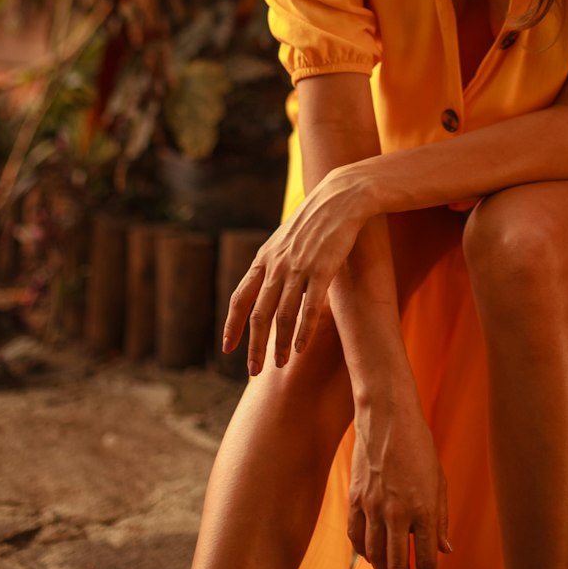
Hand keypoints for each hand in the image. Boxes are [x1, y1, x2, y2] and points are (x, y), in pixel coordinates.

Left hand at [221, 167, 370, 372]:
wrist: (339, 198)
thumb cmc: (314, 221)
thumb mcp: (284, 241)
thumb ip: (273, 265)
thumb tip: (266, 290)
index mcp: (264, 259)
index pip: (240, 298)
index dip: (232, 325)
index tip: (228, 348)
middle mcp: (276, 265)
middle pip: (259, 314)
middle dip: (254, 346)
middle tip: (253, 371)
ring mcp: (298, 268)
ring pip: (283, 315)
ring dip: (279, 344)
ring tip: (280, 365)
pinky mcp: (322, 269)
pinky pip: (309, 307)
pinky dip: (303, 330)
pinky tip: (300, 348)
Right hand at [348, 391, 450, 568]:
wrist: (387, 416)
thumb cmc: (419, 445)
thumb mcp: (439, 480)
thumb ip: (440, 518)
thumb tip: (445, 550)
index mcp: (423, 509)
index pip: (426, 561)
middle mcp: (397, 513)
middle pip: (397, 566)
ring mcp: (372, 506)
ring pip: (374, 555)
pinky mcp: (355, 498)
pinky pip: (356, 536)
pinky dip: (363, 552)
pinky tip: (370, 555)